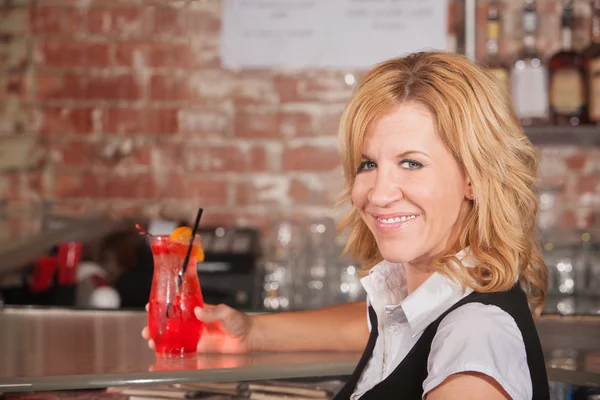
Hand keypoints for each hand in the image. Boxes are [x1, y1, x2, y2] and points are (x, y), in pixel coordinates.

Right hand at [141, 303, 257, 353]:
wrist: (249, 339)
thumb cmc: (239, 322)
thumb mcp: (226, 312)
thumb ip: (213, 312)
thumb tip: (198, 311)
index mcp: (198, 312)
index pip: (177, 307)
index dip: (163, 306)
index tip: (151, 305)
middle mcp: (193, 325)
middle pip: (170, 325)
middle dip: (156, 326)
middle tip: (147, 329)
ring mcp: (195, 338)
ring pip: (173, 339)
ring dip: (160, 340)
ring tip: (151, 341)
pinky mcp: (199, 351)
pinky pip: (182, 352)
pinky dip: (171, 353)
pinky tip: (162, 354)